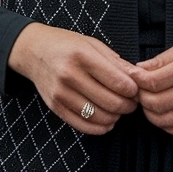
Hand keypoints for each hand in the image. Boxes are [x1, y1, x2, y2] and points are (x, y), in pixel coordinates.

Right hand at [8, 23, 138, 134]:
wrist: (34, 51)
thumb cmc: (67, 44)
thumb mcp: (92, 44)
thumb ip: (115, 62)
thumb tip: (138, 78)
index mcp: (82, 55)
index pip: (117, 81)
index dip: (133, 90)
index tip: (137, 89)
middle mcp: (69, 75)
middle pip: (111, 102)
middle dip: (128, 105)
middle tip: (132, 102)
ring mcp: (60, 93)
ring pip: (99, 117)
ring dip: (116, 117)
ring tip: (119, 109)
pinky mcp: (55, 107)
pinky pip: (83, 125)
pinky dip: (100, 127)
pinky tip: (107, 120)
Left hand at [131, 26, 172, 138]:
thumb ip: (163, 59)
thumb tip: (137, 70)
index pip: (155, 81)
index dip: (137, 81)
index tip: (132, 76)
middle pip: (158, 103)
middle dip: (141, 98)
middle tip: (138, 90)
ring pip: (168, 120)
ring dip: (151, 114)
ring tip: (149, 102)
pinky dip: (168, 126)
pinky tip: (164, 114)